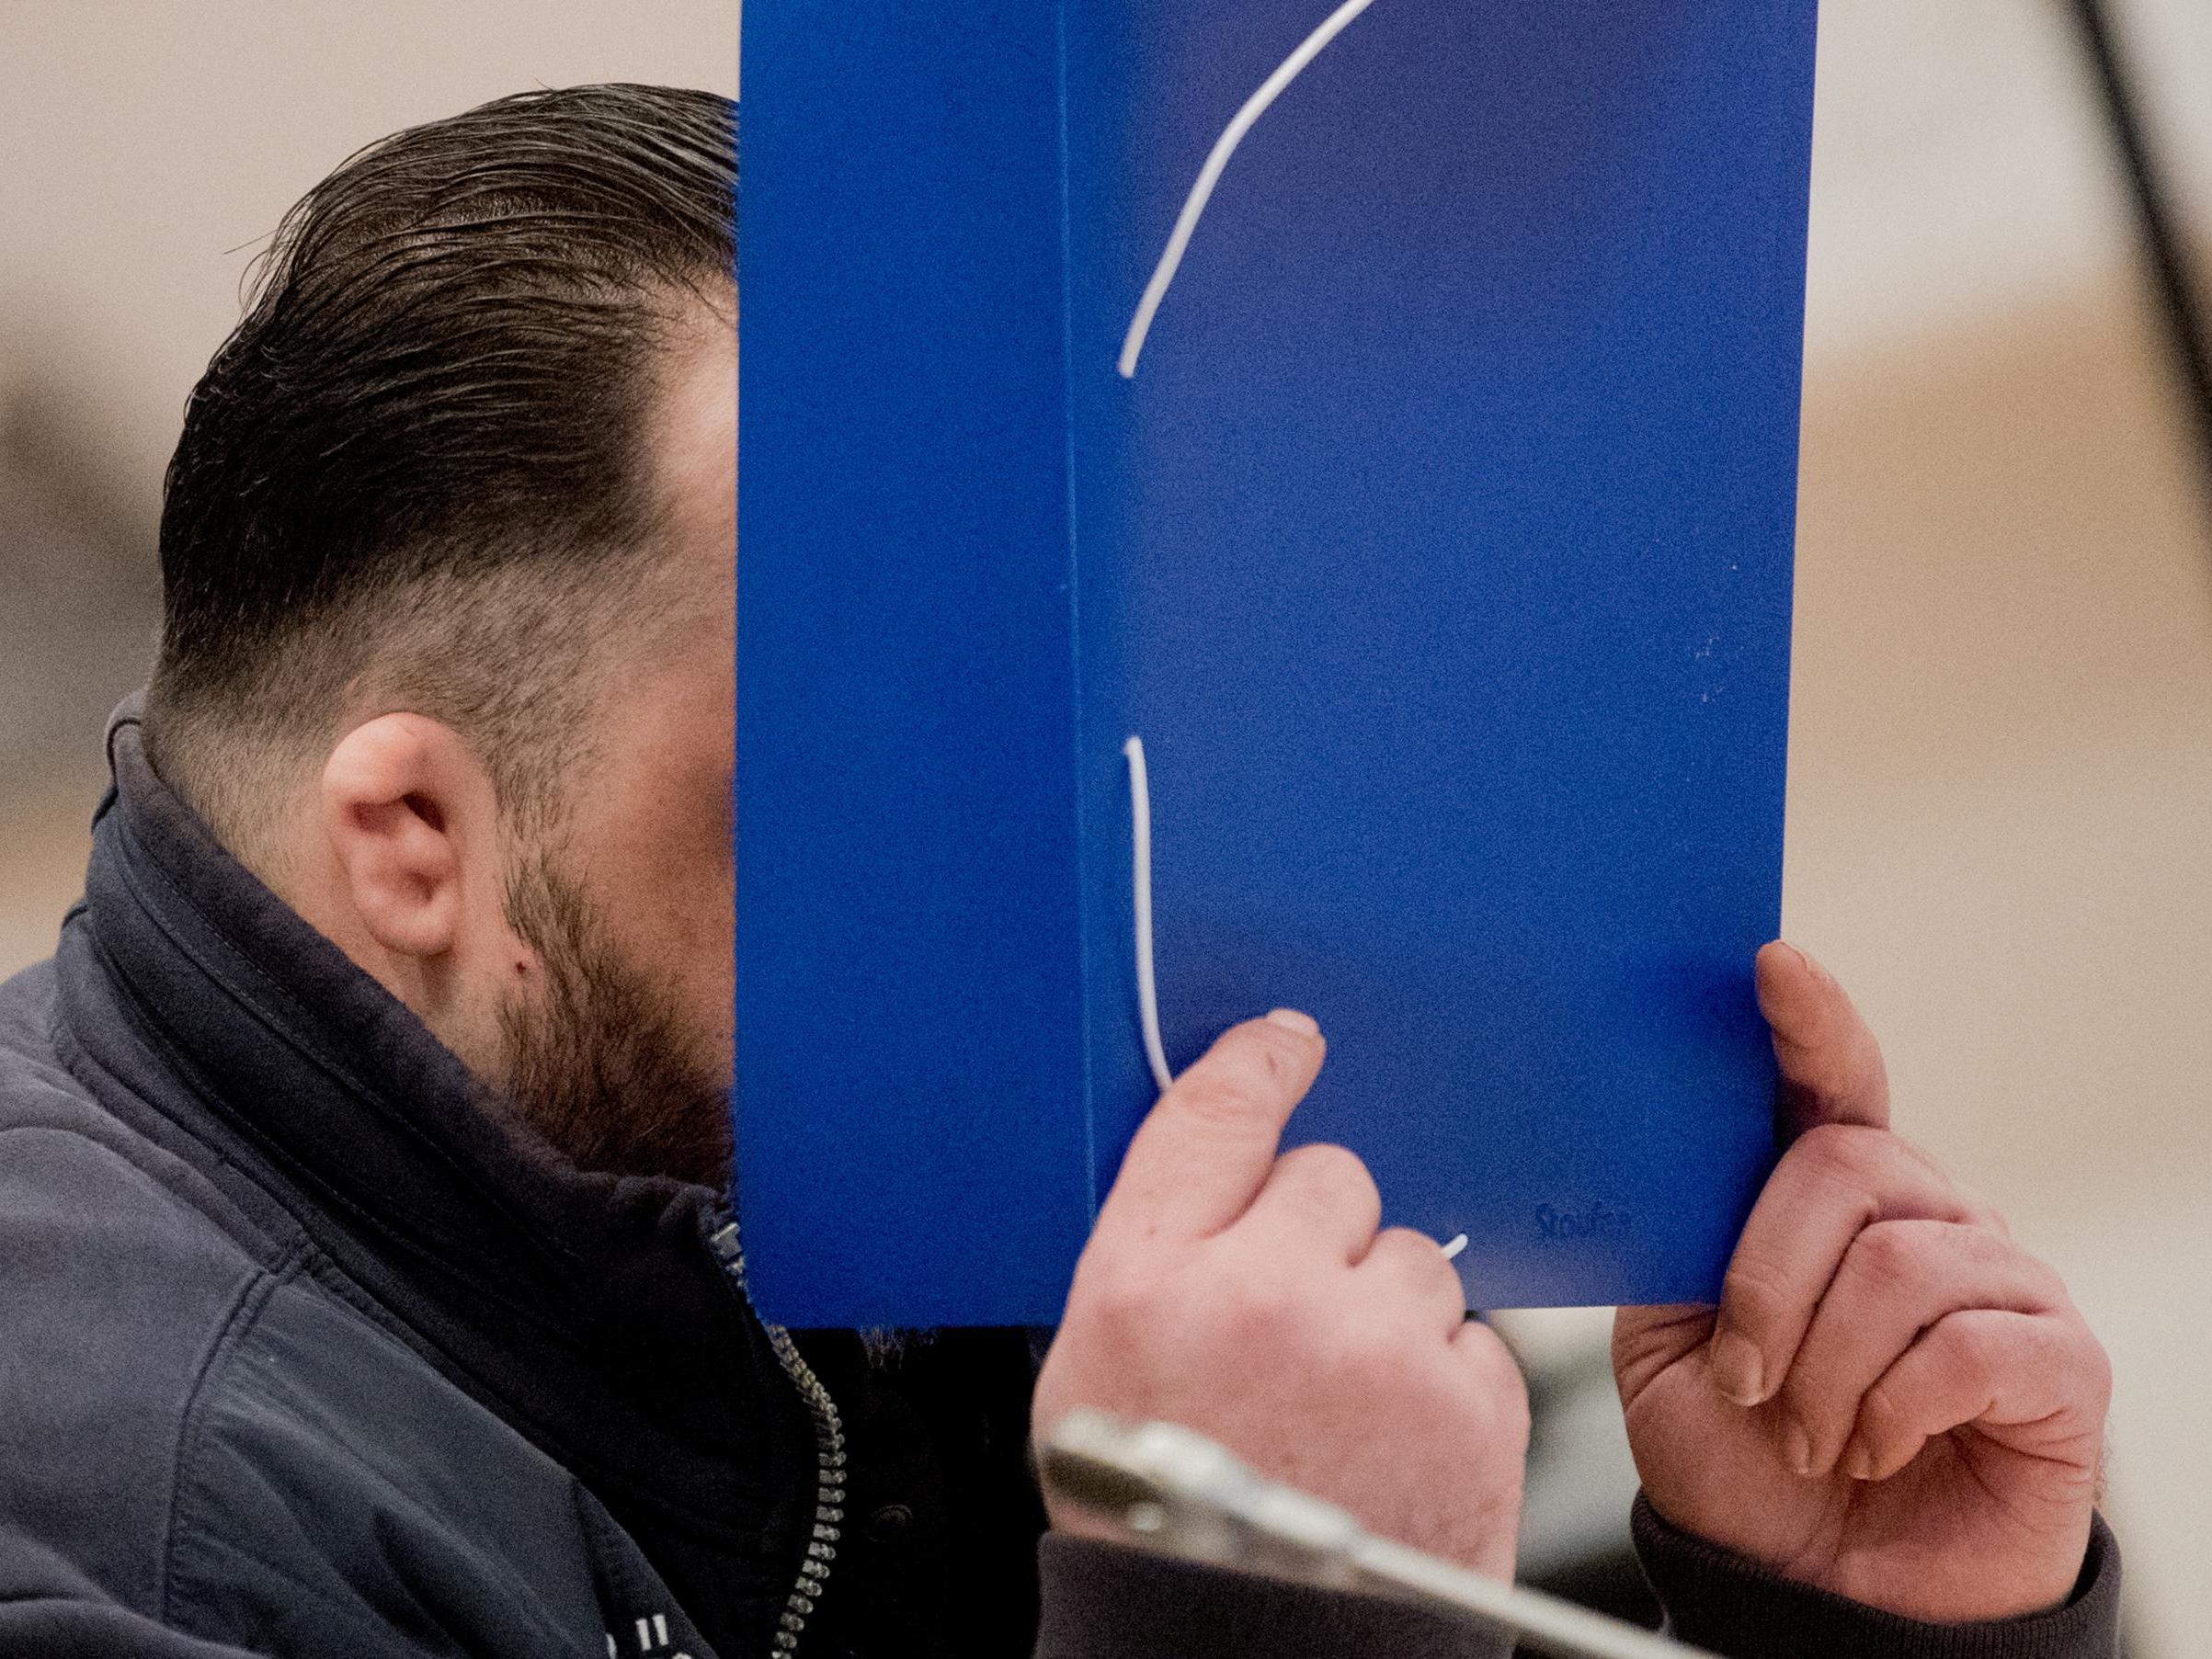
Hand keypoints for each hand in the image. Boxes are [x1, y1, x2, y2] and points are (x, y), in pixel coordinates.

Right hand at [1034, 1011, 1528, 1576]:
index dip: (1257, 1063)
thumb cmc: (1156, 1520)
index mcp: (1149, 1284)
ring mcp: (1377, 1351)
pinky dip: (1439, 1373)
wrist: (1246, 1654)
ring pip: (1407, 1252)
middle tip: (1287, 1324)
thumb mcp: (1096, 1365)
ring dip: (1381, 1306)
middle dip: (1314, 1232)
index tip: (1286, 1043)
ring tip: (1338, 1401)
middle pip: (1328, 1175)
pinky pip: (1468, 1331)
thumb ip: (1157, 1246)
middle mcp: (1264, 1300)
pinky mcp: (1470, 1406)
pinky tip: (1390, 1435)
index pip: (1214, 1118)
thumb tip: (1228, 1147)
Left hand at [1613, 943, 2108, 1621]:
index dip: (1806, 1020)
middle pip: (1845, 1169)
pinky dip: (1891, 1410)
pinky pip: (1969, 1346)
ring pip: (1898, 1265)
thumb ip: (1674, 1245)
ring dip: (1823, 1370)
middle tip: (1745, 1376)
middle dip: (1768, 1281)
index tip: (1769, 964)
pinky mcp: (2058, 1360)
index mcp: (1826, 1194)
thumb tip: (1660, 1160)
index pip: (1829, 1081)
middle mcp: (1924, 1212)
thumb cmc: (1741, 1455)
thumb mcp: (1666, 1342)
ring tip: (1810, 1434)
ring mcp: (2000, 1277)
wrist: (1809, 1585)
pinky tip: (1875, 1447)